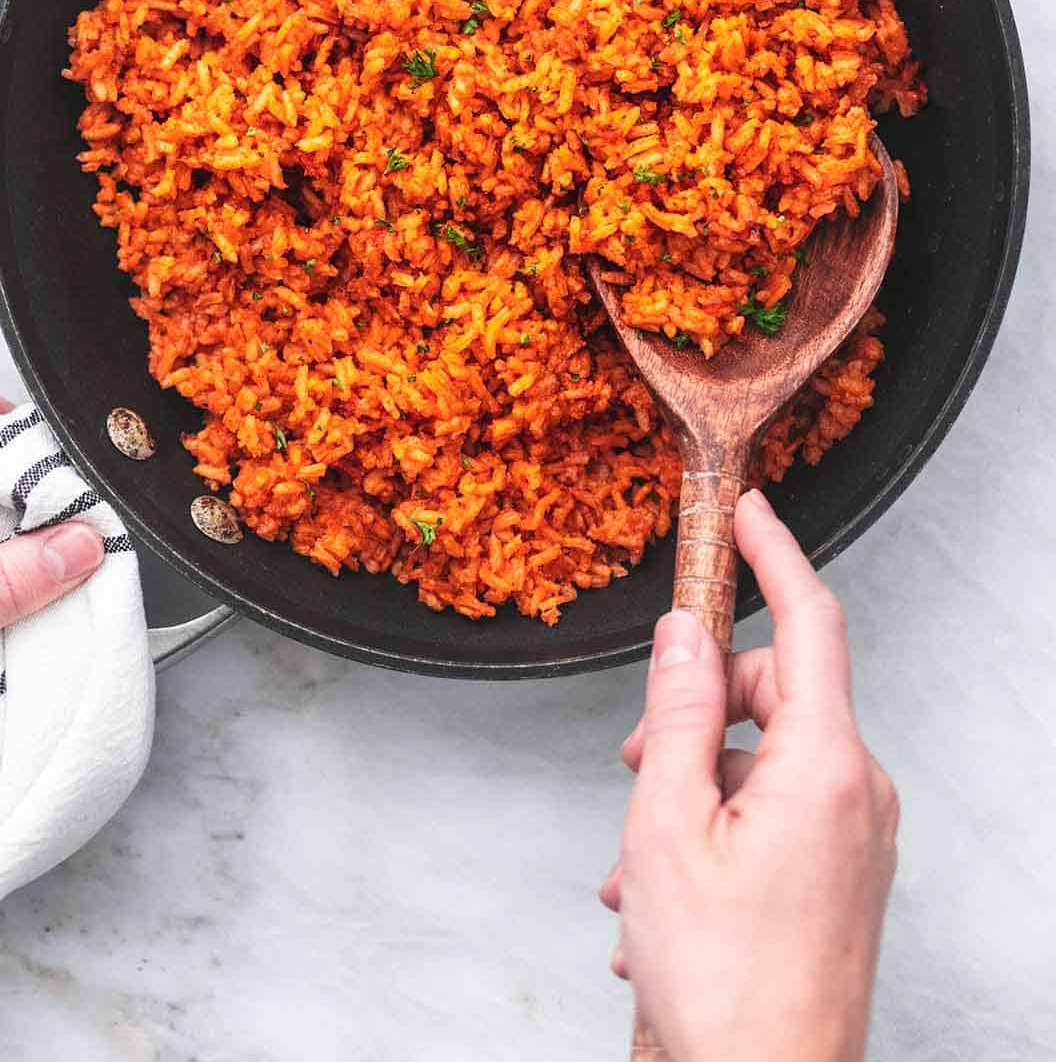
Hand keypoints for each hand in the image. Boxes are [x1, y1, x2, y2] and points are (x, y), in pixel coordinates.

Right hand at [601, 488, 897, 1061]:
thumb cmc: (725, 982)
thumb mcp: (669, 825)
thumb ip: (679, 713)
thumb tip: (685, 633)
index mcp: (825, 764)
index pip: (811, 620)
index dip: (776, 553)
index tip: (748, 509)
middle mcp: (858, 792)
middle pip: (776, 695)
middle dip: (696, 712)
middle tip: (633, 766)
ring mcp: (858, 839)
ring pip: (764, 763)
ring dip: (693, 793)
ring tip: (635, 871)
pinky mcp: (847, 877)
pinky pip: (778, 815)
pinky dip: (719, 832)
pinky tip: (664, 901)